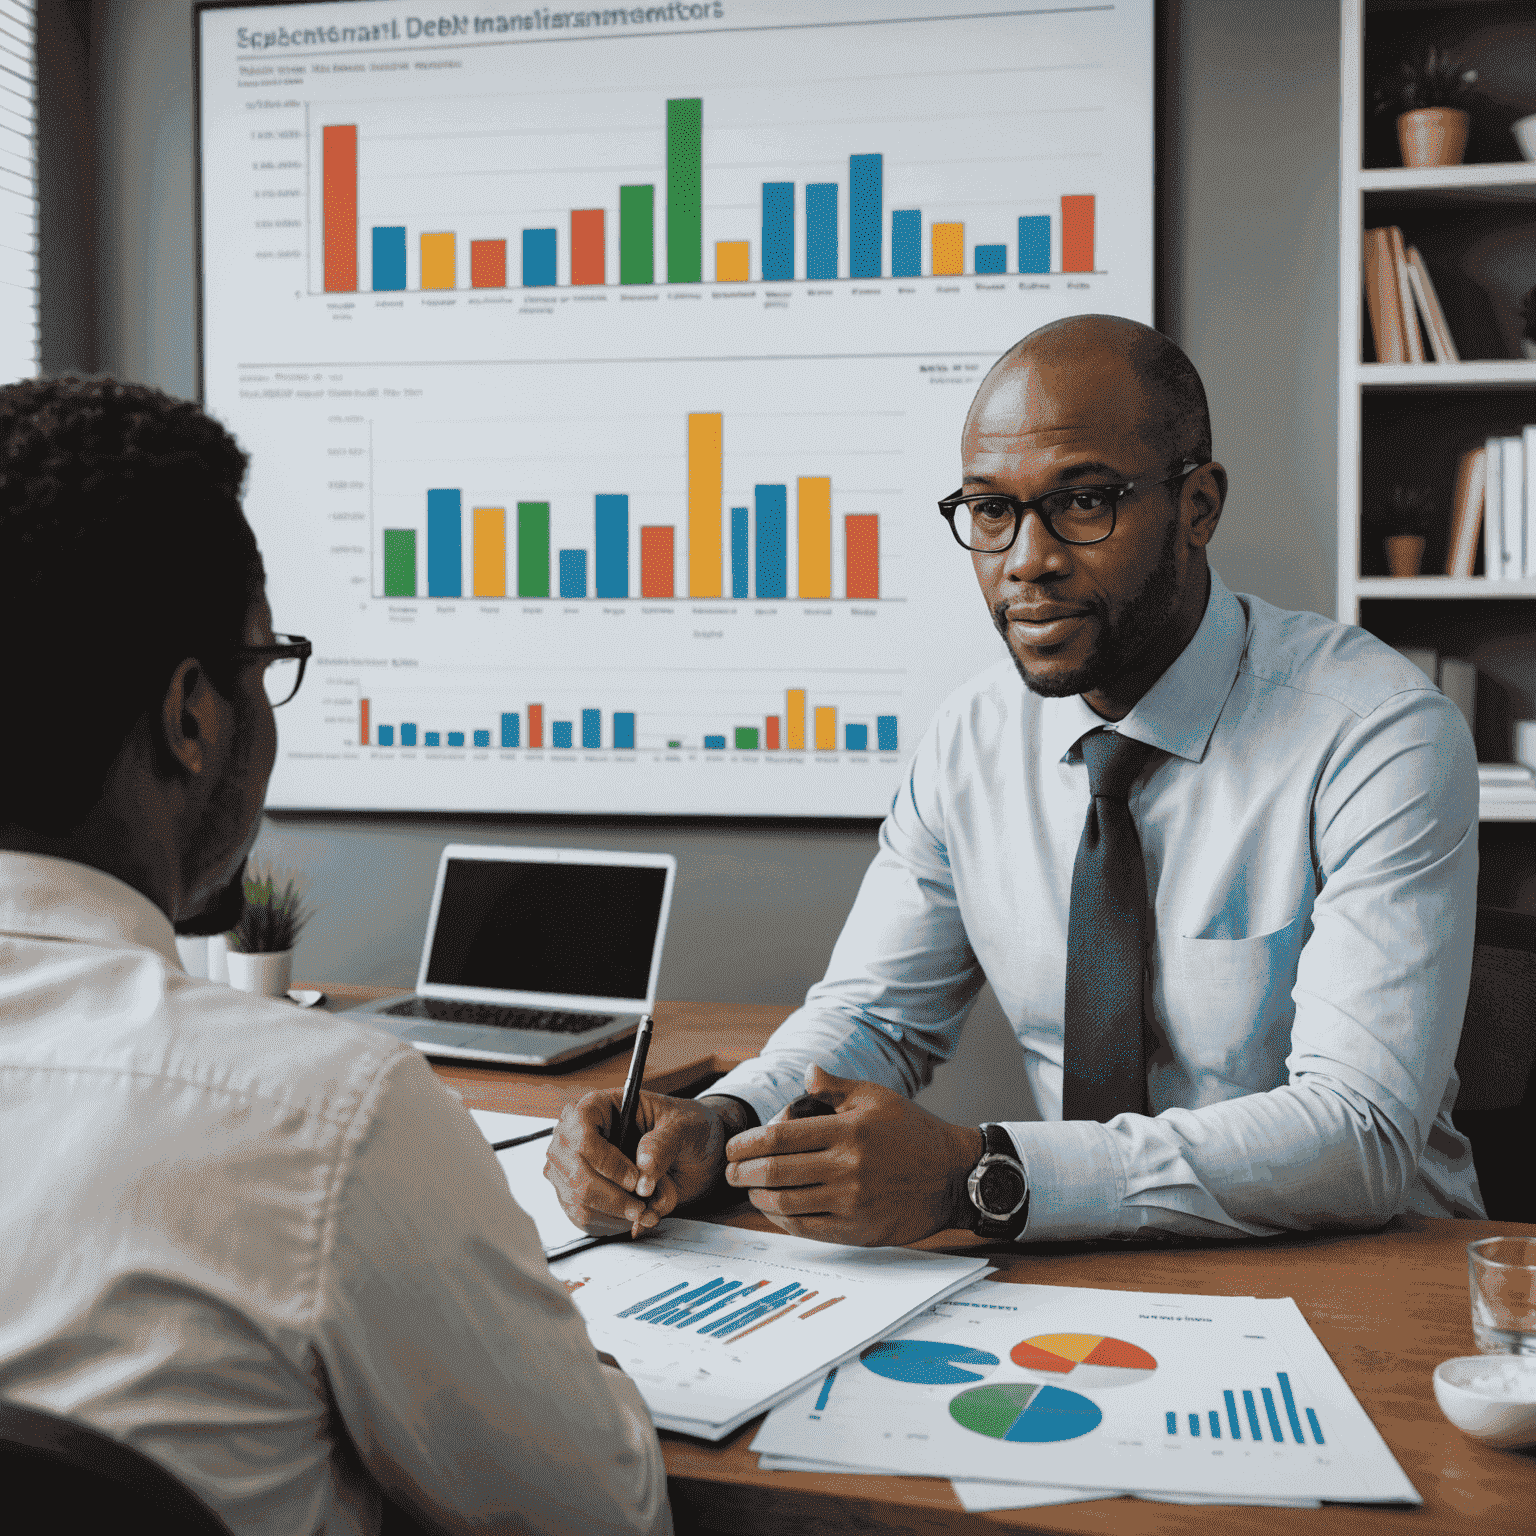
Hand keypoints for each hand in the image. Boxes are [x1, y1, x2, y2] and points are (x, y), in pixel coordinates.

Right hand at [545, 1089, 747, 1238]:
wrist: (696, 1153)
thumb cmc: (685, 1127)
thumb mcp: (685, 1126)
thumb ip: (665, 1143)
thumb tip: (643, 1170)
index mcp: (600, 1107)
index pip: (580, 1131)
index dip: (605, 1159)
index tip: (634, 1179)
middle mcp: (581, 1136)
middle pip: (575, 1173)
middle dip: (612, 1197)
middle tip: (643, 1205)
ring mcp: (577, 1167)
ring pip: (578, 1202)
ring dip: (617, 1215)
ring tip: (649, 1211)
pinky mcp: (581, 1194)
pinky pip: (584, 1219)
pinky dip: (613, 1226)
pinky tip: (636, 1219)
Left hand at [723, 1065, 983, 1246]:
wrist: (954, 1176)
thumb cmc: (913, 1132)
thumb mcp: (878, 1098)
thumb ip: (836, 1088)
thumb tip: (806, 1070)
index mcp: (848, 1130)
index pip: (780, 1137)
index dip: (747, 1143)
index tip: (733, 1147)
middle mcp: (847, 1167)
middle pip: (775, 1172)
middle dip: (743, 1173)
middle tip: (730, 1172)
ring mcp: (852, 1202)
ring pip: (786, 1203)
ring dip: (758, 1198)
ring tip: (749, 1191)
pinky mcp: (858, 1230)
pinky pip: (807, 1228)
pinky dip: (782, 1219)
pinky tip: (774, 1210)